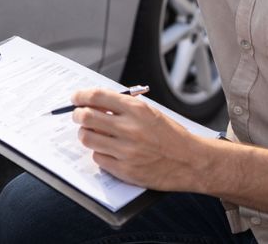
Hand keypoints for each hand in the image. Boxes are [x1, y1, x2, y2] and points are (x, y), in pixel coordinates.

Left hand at [71, 88, 205, 191]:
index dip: (81, 96)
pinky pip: (98, 158)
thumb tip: (95, 104)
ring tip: (94, 134)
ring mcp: (126, 151)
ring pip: (88, 138)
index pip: (97, 97)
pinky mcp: (125, 170)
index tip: (76, 98)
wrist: (191, 161)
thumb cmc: (171, 136)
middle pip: (86, 117)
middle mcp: (130, 129)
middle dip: (77, 115)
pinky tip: (109, 151)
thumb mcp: (150, 112)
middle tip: (79, 115)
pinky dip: (100, 153)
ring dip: (86, 134)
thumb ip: (124, 108)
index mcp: (137, 110)